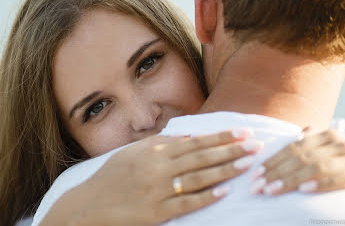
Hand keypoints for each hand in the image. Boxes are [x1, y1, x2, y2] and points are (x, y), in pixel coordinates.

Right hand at [44, 129, 262, 225]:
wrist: (90, 205)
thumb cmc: (112, 176)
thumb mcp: (131, 152)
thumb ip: (159, 143)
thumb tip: (186, 136)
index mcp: (153, 152)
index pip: (195, 142)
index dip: (220, 137)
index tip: (241, 131)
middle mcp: (158, 169)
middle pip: (202, 157)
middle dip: (231, 150)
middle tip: (255, 145)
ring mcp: (158, 191)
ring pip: (198, 178)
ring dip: (225, 170)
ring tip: (247, 164)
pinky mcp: (157, 212)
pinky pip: (186, 204)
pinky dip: (206, 197)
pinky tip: (225, 192)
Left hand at [251, 129, 344, 194]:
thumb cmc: (344, 163)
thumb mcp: (327, 150)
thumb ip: (309, 143)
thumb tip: (293, 137)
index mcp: (326, 135)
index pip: (292, 148)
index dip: (272, 161)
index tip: (254, 174)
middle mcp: (338, 143)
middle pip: (300, 158)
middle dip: (275, 173)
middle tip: (257, 187)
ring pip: (315, 167)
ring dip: (290, 180)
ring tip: (271, 190)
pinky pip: (338, 179)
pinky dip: (319, 184)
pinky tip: (304, 190)